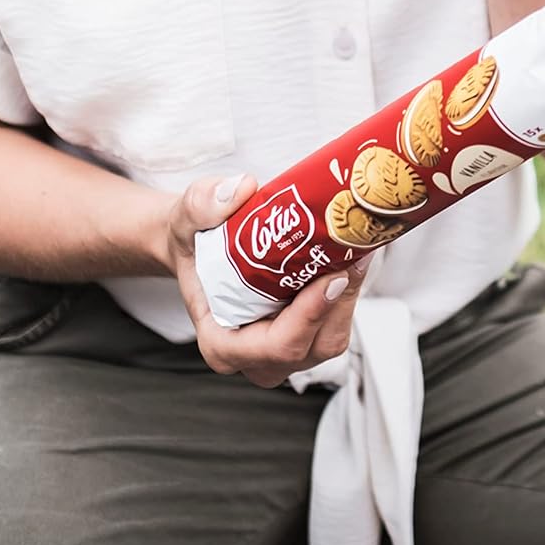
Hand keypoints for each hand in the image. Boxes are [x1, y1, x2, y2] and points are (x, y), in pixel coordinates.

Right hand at [166, 174, 369, 388]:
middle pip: (314, 345)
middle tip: (355, 252)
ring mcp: (282, 348)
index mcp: (222, 342)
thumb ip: (204, 202)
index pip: (275, 346)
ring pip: (331, 337)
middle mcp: (255, 355)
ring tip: (356, 250)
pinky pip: (336, 323)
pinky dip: (349, 292)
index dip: (310, 316)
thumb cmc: (193, 239)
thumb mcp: (188, 213)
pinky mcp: (305, 332)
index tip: (333, 277)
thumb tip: (242, 189)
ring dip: (350, 296)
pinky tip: (352, 255)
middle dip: (340, 301)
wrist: (202, 243)